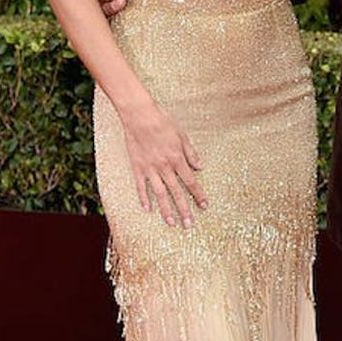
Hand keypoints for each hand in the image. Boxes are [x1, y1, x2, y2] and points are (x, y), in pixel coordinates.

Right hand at [121, 99, 205, 227]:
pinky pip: (140, 186)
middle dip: (184, 210)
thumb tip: (200, 167)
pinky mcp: (137, 167)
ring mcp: (150, 168)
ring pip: (159, 194)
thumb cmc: (162, 121)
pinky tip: (148, 210)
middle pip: (176, 193)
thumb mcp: (182, 135)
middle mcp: (164, 167)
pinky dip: (143, 198)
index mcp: (177, 159)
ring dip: (166, 210)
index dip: (198, 195)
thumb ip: (191, 153)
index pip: (191, 182)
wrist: (139, 115)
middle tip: (189, 225)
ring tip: (171, 223)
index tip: (204, 206)